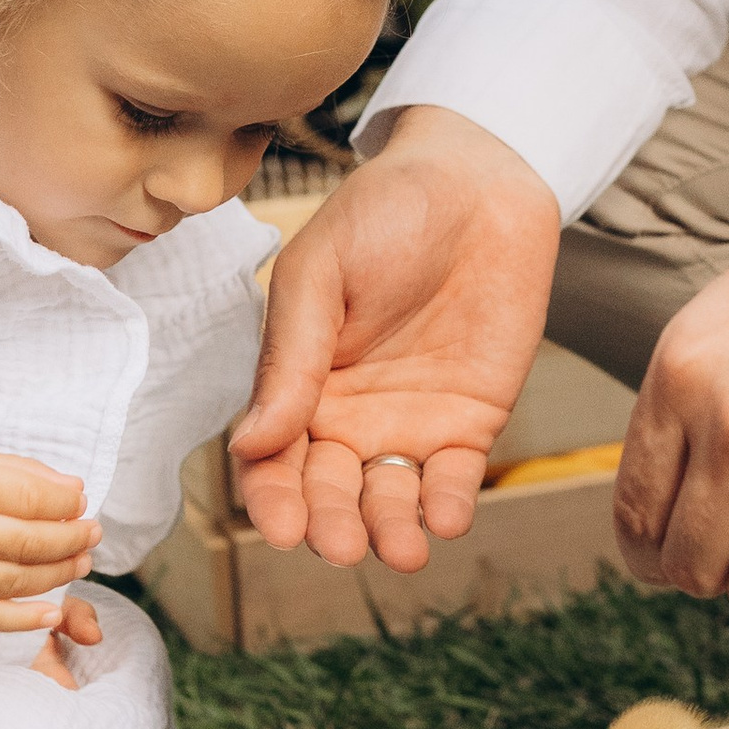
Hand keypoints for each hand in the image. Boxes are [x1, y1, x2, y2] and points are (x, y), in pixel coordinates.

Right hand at [0, 444, 100, 633]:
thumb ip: (16, 471)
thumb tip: (72, 492)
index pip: (30, 498)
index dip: (66, 503)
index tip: (82, 502)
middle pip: (30, 541)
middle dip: (72, 538)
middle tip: (93, 533)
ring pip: (18, 581)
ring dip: (60, 574)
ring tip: (81, 562)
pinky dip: (25, 619)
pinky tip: (52, 611)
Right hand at [229, 107, 559, 570]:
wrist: (479, 179)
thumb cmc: (384, 211)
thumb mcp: (319, 273)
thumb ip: (289, 357)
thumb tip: (250, 444)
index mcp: (297, 381)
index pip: (272, 459)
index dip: (273, 498)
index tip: (280, 526)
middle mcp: (347, 415)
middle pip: (328, 491)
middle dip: (330, 524)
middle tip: (338, 544)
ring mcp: (408, 422)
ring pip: (389, 498)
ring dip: (389, 530)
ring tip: (398, 548)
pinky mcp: (470, 420)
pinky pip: (454, 478)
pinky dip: (448, 504)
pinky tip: (445, 517)